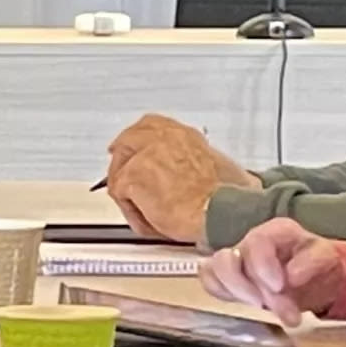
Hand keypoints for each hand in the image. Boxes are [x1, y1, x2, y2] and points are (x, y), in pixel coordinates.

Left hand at [100, 114, 257, 243]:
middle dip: (121, 163)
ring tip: (150, 213)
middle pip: (127, 142)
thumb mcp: (218, 167)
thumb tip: (187, 173)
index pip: (151, 126)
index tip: (131, 149)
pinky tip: (150, 220)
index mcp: (183, 135)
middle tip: (120, 180)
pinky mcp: (133, 175)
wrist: (223, 213)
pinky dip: (132, 212)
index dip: (137, 140)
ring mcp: (146, 155)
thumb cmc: (226, 200)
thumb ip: (193, 162)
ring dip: (130, 195)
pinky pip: (119, 195)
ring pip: (120, 173)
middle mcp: (163, 138)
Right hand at [199, 217, 345, 321]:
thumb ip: (312, 262)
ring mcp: (235, 259)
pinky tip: (247, 305)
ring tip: (261, 308)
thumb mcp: (327, 258)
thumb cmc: (317, 262)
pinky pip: (210, 283)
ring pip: (212, 270)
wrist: (315, 277)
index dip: (263, 266)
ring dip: (235, 293)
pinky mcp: (227, 277)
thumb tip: (292, 276)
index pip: (256, 242)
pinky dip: (223, 295)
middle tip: (272, 307)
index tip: (279, 287)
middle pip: (226, 260)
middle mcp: (249, 242)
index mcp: (274, 231)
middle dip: (245, 287)